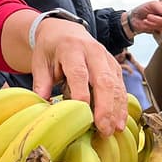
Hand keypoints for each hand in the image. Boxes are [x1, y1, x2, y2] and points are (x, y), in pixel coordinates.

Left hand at [29, 17, 125, 136]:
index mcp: (71, 49)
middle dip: (105, 107)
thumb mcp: (40, 62)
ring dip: (116, 109)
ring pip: (116, 85)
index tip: (82, 116)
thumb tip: (42, 106)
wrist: (64, 30)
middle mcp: (93, 52)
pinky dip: (121, 105)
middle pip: (103, 80)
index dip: (81, 95)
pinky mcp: (114, 66)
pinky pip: (121, 86)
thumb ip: (41, 83)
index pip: (78, 73)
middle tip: (103, 129)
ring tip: (114, 130)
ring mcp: (107, 58)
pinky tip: (120, 121)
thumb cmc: (50, 49)